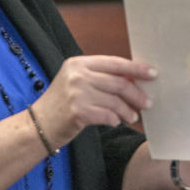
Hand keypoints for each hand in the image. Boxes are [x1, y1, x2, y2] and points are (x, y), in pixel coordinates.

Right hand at [31, 55, 156, 148]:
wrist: (37, 126)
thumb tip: (134, 79)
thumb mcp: (79, 83)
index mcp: (79, 63)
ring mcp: (76, 93)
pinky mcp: (77, 112)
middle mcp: (77, 75)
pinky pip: (107, 115)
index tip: (152, 73)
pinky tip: (115, 122)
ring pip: (115, 101)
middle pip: (119, 83)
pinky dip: (115, 120)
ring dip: (128, 111)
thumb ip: (102, 78)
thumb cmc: (62, 105)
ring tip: (132, 117)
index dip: (136, 68)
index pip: (115, 63)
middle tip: (147, 103)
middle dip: (137, 94)